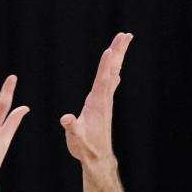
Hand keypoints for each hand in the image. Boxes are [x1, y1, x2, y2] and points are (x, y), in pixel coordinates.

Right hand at [60, 33, 132, 170]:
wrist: (97, 157)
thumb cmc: (84, 147)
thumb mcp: (75, 138)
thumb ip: (71, 127)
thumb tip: (66, 119)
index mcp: (97, 103)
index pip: (102, 80)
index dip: (106, 64)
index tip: (110, 49)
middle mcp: (104, 99)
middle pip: (112, 70)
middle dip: (118, 52)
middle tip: (125, 35)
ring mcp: (105, 101)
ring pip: (113, 73)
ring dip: (118, 57)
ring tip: (123, 41)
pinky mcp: (104, 105)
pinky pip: (110, 82)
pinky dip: (113, 70)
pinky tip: (116, 68)